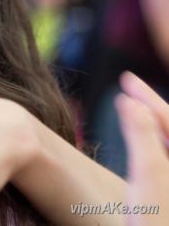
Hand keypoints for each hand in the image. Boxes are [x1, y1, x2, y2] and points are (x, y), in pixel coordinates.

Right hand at [117, 72, 168, 225]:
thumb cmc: (158, 218)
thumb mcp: (148, 172)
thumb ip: (141, 133)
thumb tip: (130, 101)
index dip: (146, 95)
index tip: (125, 78)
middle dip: (151, 106)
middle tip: (128, 88)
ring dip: (153, 124)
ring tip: (136, 110)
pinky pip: (166, 158)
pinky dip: (155, 144)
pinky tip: (145, 144)